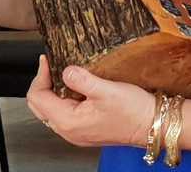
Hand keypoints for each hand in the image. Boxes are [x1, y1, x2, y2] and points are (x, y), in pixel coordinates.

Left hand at [25, 54, 156, 148]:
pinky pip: (64, 112)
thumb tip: (65, 71)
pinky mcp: (84, 128)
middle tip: (50, 65)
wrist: (153, 125)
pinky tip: (75, 86)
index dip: (40, 75)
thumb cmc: (134, 112)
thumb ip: (81, 79)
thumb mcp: (106, 89)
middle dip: (42, 82)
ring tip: (63, 72)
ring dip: (53, 89)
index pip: (37, 97)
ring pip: (50, 109)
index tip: (47, 60)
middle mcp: (69, 131)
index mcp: (68, 121)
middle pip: (39, 105)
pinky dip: (64, 97)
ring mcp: (76, 132)